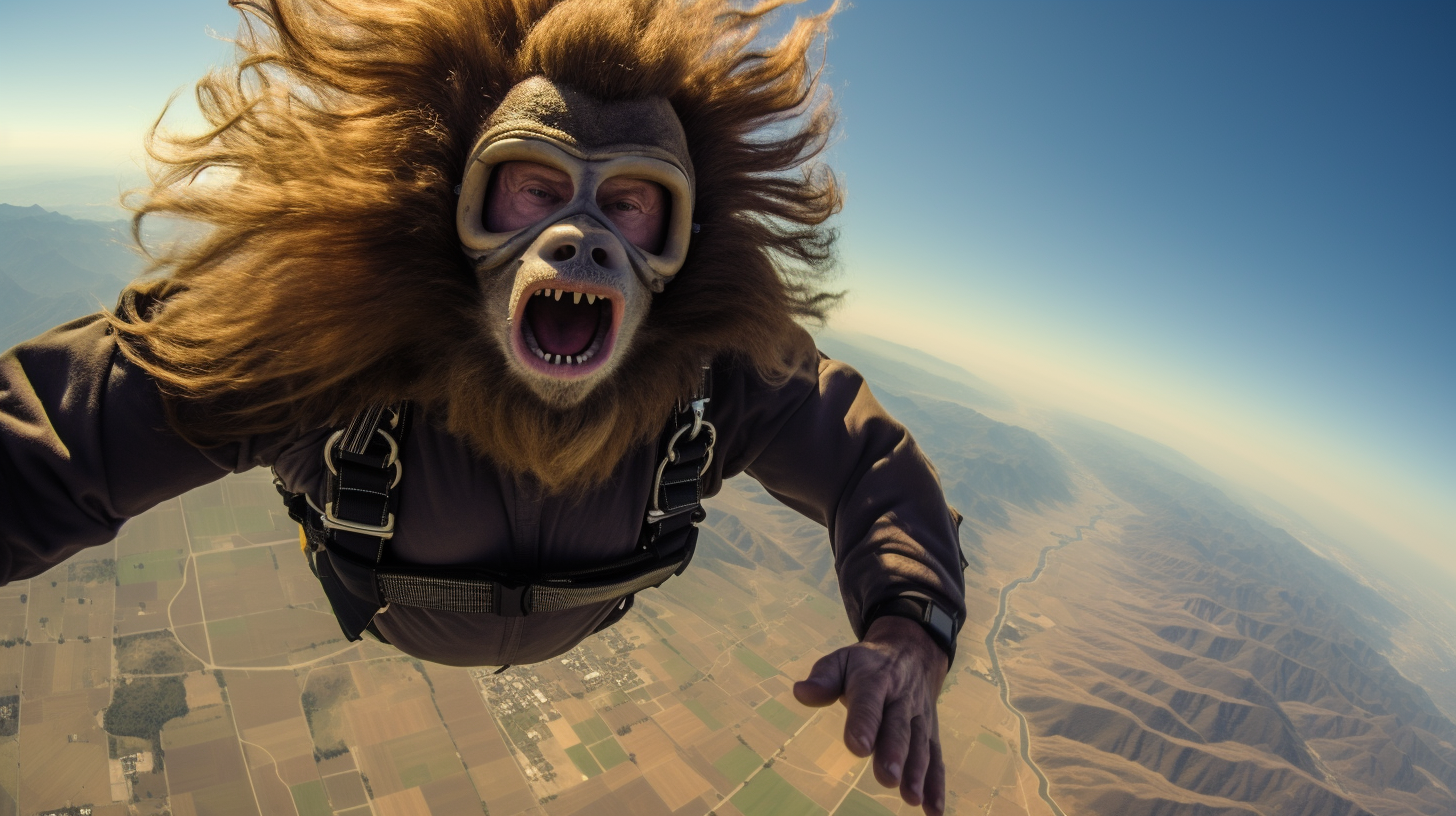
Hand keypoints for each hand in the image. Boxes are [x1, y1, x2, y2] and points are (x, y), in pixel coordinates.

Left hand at [793, 615, 949, 814]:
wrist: (912, 652)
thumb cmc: (866, 665)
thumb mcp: (842, 661)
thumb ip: (823, 678)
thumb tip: (801, 692)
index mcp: (875, 679)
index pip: (869, 701)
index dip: (863, 723)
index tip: (858, 747)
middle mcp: (901, 699)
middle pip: (899, 727)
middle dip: (894, 752)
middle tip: (887, 778)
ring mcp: (919, 717)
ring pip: (920, 744)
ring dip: (917, 772)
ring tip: (911, 798)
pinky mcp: (930, 732)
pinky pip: (936, 757)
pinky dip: (937, 784)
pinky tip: (933, 810)